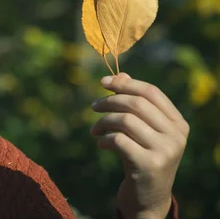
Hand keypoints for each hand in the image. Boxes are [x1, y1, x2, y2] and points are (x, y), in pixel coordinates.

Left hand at [90, 73, 188, 218]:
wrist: (147, 198)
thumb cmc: (142, 158)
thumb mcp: (142, 131)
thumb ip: (134, 104)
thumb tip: (120, 74)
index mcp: (178, 123)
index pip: (151, 92)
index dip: (125, 84)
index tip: (103, 82)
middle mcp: (177, 136)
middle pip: (136, 104)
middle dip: (109, 101)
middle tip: (93, 106)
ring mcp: (165, 151)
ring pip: (125, 120)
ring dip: (103, 121)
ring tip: (94, 130)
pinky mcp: (149, 165)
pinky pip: (118, 140)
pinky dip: (104, 139)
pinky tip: (100, 144)